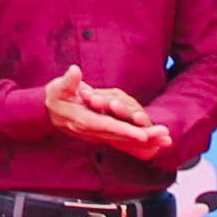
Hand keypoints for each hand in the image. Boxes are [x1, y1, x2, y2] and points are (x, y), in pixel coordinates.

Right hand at [42, 67, 171, 159]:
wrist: (50, 113)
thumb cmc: (56, 97)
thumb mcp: (58, 87)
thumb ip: (68, 82)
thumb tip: (75, 71)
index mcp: (84, 120)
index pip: (108, 126)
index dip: (125, 131)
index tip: (142, 135)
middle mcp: (94, 131)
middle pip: (122, 136)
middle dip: (144, 137)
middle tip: (164, 136)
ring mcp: (99, 135)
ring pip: (126, 140)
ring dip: (146, 141)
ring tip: (166, 140)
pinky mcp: (104, 134)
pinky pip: (124, 141)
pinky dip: (140, 143)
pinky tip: (156, 145)